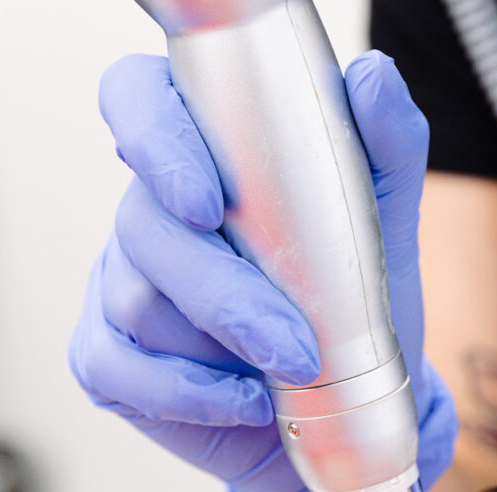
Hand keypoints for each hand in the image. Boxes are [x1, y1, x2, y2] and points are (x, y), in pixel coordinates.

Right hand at [69, 51, 456, 491]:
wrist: (348, 406)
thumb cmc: (355, 309)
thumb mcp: (384, 224)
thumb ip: (384, 147)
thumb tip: (371, 79)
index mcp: (205, 159)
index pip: (141, 103)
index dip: (155, 139)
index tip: (209, 200)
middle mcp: (153, 214)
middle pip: (145, 223)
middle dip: (224, 291)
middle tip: (296, 341)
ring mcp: (122, 285)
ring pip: (137, 300)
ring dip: (220, 346)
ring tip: (291, 372)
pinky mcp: (112, 358)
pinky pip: (119, 369)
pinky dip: (189, 394)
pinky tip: (246, 401)